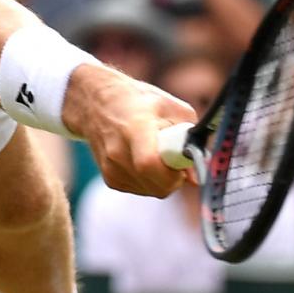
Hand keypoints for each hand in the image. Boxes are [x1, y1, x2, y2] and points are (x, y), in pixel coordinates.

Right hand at [66, 63, 196, 196]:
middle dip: (175, 178)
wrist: (96, 103)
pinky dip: (151, 180)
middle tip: (175, 158)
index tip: (183, 162)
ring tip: (157, 153)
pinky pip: (142, 190)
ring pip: (153, 191)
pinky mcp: (110, 180)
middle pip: (157, 186)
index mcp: (135, 128)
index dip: (174, 172)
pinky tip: (145, 160)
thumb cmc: (139, 101)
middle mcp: (118, 151)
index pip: (150, 164)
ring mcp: (111, 168)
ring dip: (163, 179)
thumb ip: (189, 139)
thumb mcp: (171, 108)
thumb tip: (197, 175)